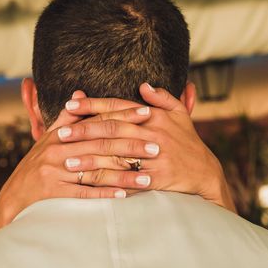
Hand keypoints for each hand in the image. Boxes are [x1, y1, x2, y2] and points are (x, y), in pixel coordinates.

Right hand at [0, 92, 159, 235]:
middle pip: (101, 144)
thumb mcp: (48, 137)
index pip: (98, 121)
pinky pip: (84, 192)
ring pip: (96, 170)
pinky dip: (105, 194)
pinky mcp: (54, 191)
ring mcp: (56, 170)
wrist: (14, 196)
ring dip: (124, 174)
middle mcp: (58, 148)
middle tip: (156, 147)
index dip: (123, 116)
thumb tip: (81, 91)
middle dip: (131, 145)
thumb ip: (67, 116)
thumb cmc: (36, 164)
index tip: (148, 114)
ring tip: (148, 177)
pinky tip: (125, 195)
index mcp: (61, 133)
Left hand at [63, 83, 233, 210]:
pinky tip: (87, 182)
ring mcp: (155, 156)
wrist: (207, 175)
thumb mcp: (180, 116)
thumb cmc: (189, 144)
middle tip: (60, 134)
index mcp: (154, 116)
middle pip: (112, 129)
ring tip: (65, 160)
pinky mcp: (156, 178)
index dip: (93, 105)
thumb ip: (163, 98)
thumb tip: (144, 85)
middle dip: (84, 130)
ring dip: (89, 157)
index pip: (118, 107)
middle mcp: (153, 133)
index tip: (70, 104)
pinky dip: (106, 181)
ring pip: (115, 154)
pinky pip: (125, 179)